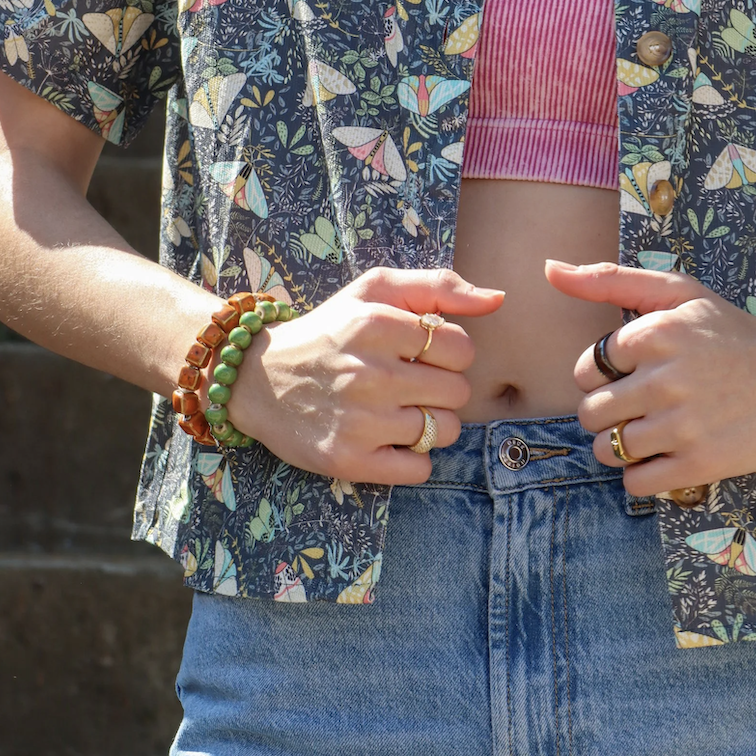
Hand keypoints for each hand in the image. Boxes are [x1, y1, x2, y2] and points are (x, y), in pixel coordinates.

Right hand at [226, 268, 503, 483]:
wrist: (258, 379)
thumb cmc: (330, 331)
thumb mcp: (374, 291)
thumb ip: (438, 287)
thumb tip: (497, 299)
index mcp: (376, 325)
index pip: (461, 347)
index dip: (449, 353)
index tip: (422, 355)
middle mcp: (368, 374)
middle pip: (458, 392)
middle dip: (442, 388)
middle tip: (409, 383)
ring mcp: (359, 421)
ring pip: (444, 431)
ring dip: (430, 424)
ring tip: (398, 410)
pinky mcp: (349, 460)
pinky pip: (419, 469)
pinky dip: (412, 459)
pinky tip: (388, 439)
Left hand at [546, 260, 755, 494]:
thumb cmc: (731, 333)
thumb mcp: (678, 292)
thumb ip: (610, 280)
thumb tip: (549, 269)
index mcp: (653, 334)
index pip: (586, 370)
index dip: (607, 375)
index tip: (637, 373)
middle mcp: (663, 380)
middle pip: (590, 414)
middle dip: (608, 413)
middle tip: (640, 406)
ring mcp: (680, 426)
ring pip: (606, 450)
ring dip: (621, 446)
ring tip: (652, 431)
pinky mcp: (698, 464)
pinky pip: (634, 482)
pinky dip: (641, 474)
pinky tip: (664, 455)